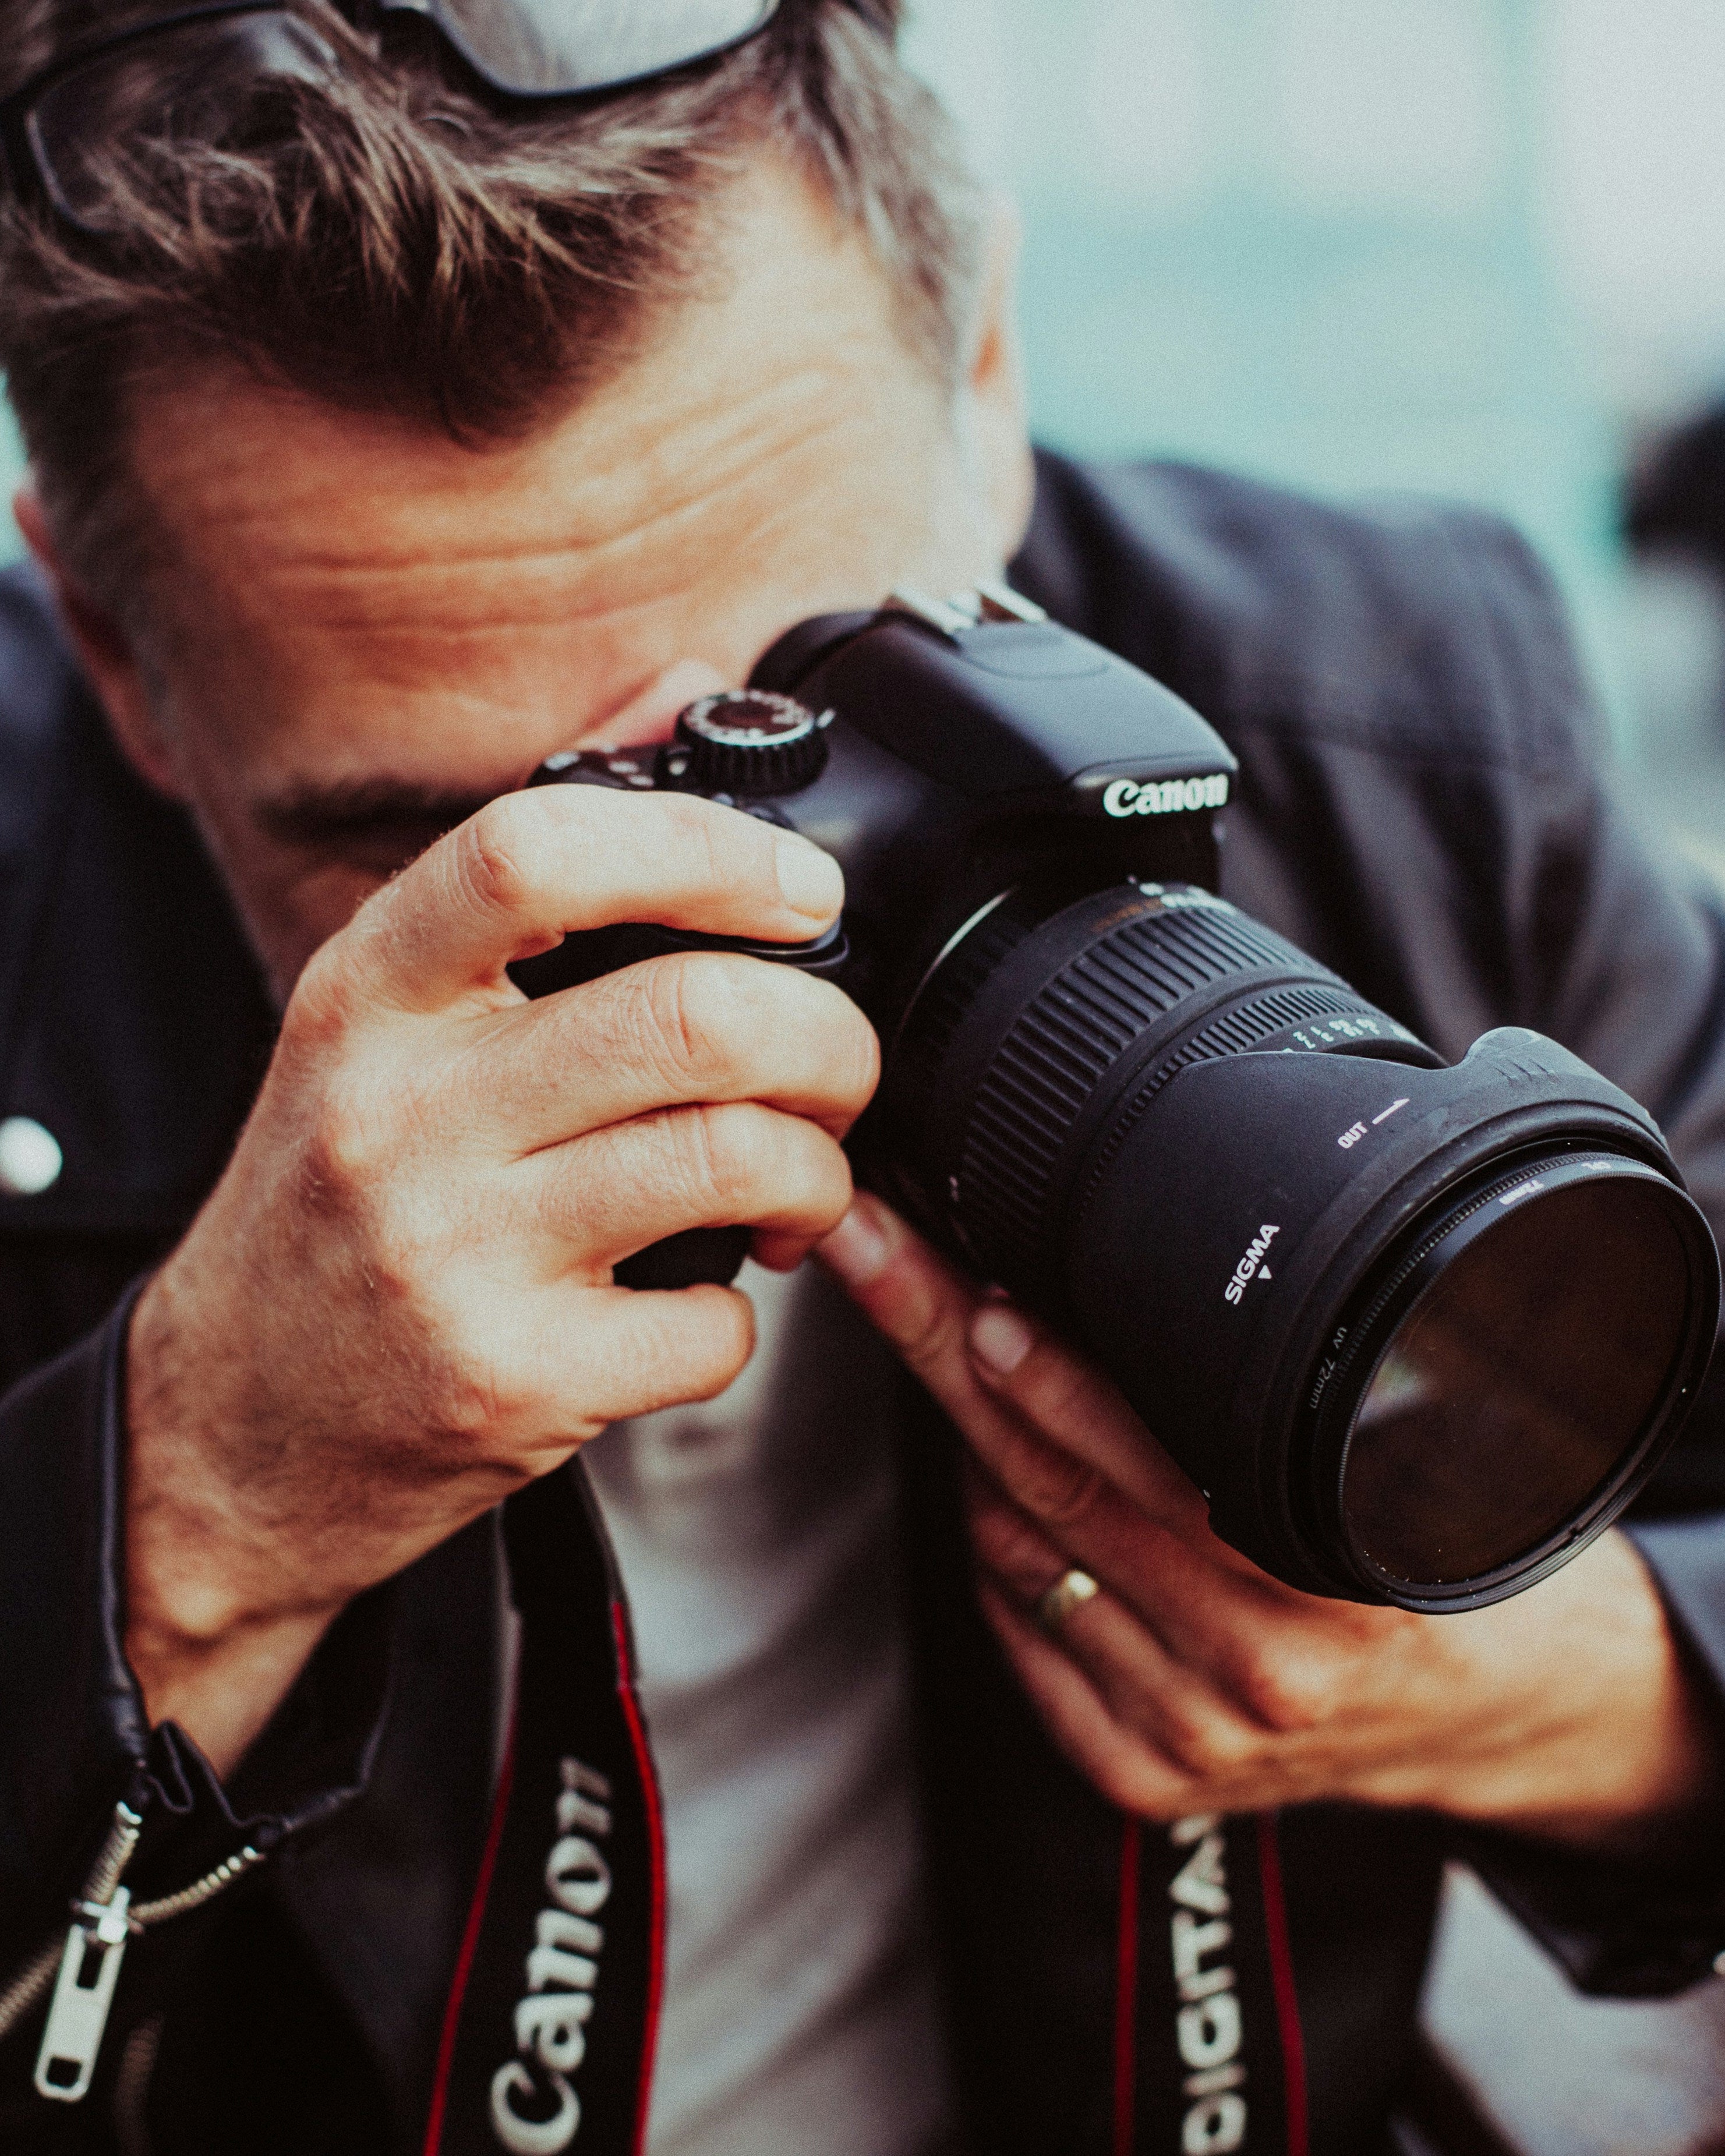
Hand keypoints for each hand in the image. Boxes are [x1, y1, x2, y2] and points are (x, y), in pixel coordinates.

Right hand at [127, 770, 877, 1771]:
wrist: (235, 1428)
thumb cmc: (331, 1212)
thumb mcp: (375, 1029)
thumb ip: (518, 888)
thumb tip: (671, 696)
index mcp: (366, 998)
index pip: (532, 857)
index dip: (703, 850)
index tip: (800, 888)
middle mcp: (397, 1116)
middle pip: (688, 1018)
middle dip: (826, 1037)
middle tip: (837, 1066)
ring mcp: (451, 1257)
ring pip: (731, 1159)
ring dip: (818, 1168)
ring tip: (799, 1180)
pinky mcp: (508, 1382)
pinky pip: (714, 1325)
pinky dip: (752, 1314)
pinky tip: (711, 1298)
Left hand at [820, 1193, 1720, 1850]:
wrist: (1501, 1711)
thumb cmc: (1443, 1548)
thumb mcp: (1404, 1452)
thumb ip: (1274, 1394)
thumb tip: (1123, 1281)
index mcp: (1336, 1579)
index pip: (1144, 1456)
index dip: (1046, 1368)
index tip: (971, 1290)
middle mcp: (1258, 1669)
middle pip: (1051, 1486)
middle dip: (948, 1356)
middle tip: (882, 1257)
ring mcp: (1191, 1733)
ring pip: (1018, 1551)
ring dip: (973, 1443)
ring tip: (965, 1346)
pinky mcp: (1143, 1776)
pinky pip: (1020, 1625)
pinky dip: (997, 1542)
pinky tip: (1010, 1480)